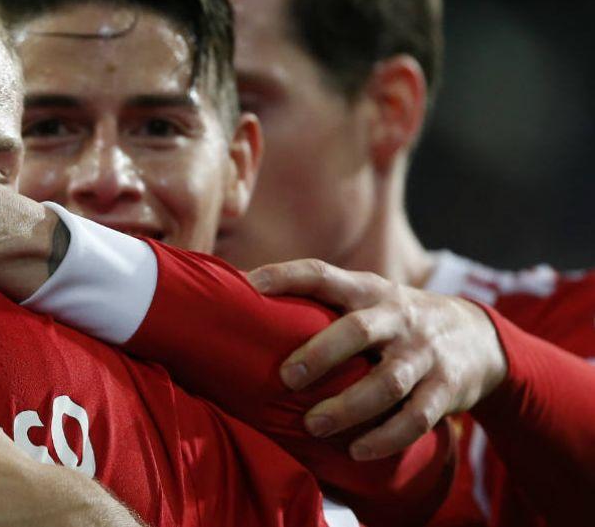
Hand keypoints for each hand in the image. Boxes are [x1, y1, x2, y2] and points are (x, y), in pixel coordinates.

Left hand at [249, 259, 507, 459]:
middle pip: (358, 330)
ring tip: (312, 425)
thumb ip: (321, 302)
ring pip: (387, 382)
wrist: (479, 337)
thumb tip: (245, 301)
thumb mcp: (368, 299)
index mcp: (369, 290)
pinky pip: (416, 418)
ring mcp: (424, 354)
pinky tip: (356, 451)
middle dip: (319, 354)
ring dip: (348, 407)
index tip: (248, 286)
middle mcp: (398, 318)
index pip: (323, 274)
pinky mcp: (446, 389)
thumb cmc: (397, 321)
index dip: (286, 276)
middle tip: (285, 378)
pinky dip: (385, 437)